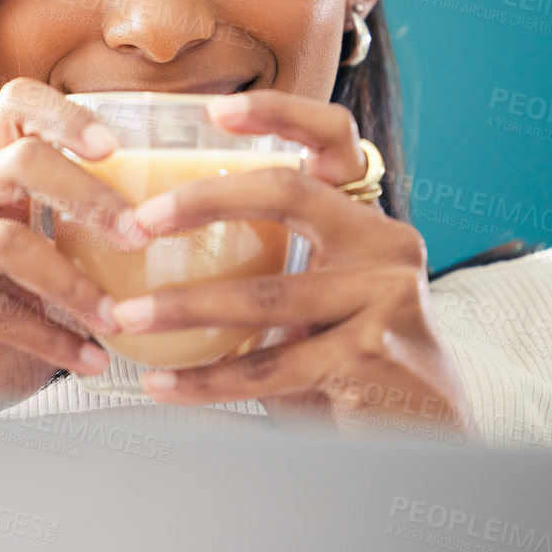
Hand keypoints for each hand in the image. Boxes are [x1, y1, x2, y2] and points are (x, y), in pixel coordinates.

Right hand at [0, 78, 149, 415]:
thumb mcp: (48, 281)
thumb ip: (83, 245)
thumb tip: (171, 228)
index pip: (15, 109)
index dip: (65, 115)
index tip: (116, 148)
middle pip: (19, 161)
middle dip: (91, 197)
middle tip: (139, 237)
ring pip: (6, 240)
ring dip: (72, 284)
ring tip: (115, 320)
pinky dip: (48, 337)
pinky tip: (85, 360)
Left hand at [107, 89, 476, 438]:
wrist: (428, 440)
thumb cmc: (351, 366)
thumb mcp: (318, 304)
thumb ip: (269, 271)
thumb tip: (156, 252)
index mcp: (367, 223)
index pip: (335, 140)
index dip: (279, 113)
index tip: (215, 110)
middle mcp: (386, 247)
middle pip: (289, 194)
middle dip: (202, 201)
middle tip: (138, 222)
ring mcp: (385, 300)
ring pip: (265, 296)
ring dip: (182, 307)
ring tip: (124, 317)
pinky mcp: (372, 357)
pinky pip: (268, 368)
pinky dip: (206, 380)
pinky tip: (162, 385)